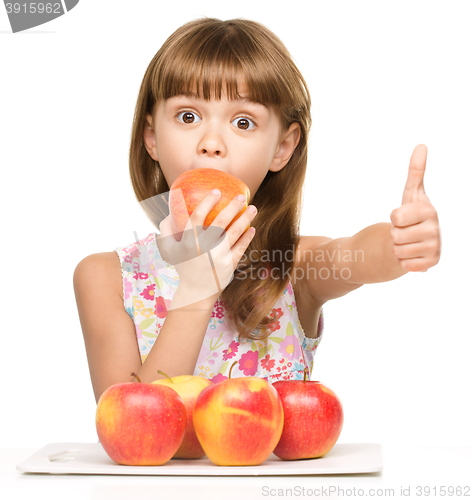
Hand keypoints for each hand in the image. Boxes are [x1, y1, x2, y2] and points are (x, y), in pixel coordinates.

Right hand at [157, 190, 256, 308]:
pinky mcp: (229, 265)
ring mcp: (217, 256)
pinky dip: (247, 237)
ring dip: (245, 218)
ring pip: (234, 233)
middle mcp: (203, 248)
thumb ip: (165, 230)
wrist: (196, 292)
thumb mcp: (169, 250)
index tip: (216, 191)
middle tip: (241, 197)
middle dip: (232, 206)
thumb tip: (169, 211)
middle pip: (220, 221)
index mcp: (188, 241)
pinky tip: (252, 228)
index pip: (197, 216)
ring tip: (253, 208)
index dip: (207, 202)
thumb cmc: (183, 266)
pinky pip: (240, 247)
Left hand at [389, 144, 440, 271]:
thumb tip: (421, 145)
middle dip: (394, 234)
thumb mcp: (411, 194)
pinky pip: (405, 265)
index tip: (403, 216)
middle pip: (395, 235)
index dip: (394, 218)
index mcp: (429, 210)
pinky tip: (411, 255)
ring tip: (407, 242)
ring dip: (397, 248)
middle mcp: (435, 229)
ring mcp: (435, 247)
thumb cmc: (410, 216)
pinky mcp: (431, 263)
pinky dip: (403, 262)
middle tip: (404, 231)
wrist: (414, 240)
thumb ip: (415, 172)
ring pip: (398, 251)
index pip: (396, 217)